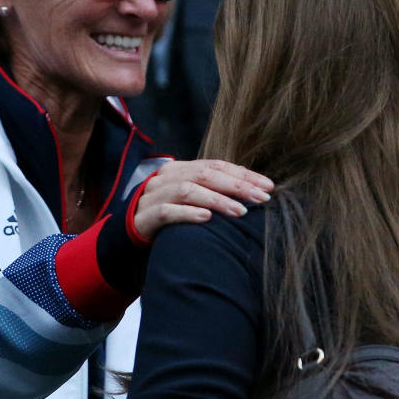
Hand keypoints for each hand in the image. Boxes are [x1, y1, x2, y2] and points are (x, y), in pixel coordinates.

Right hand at [132, 159, 273, 239]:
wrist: (129, 234)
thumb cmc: (168, 216)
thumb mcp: (190, 199)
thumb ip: (213, 191)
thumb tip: (253, 192)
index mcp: (180, 168)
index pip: (217, 165)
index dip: (243, 174)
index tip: (269, 186)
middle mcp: (167, 177)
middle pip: (206, 174)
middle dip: (237, 186)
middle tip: (262, 198)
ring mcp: (154, 195)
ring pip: (188, 190)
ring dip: (218, 200)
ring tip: (241, 211)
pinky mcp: (144, 216)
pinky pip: (168, 212)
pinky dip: (189, 214)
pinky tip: (207, 219)